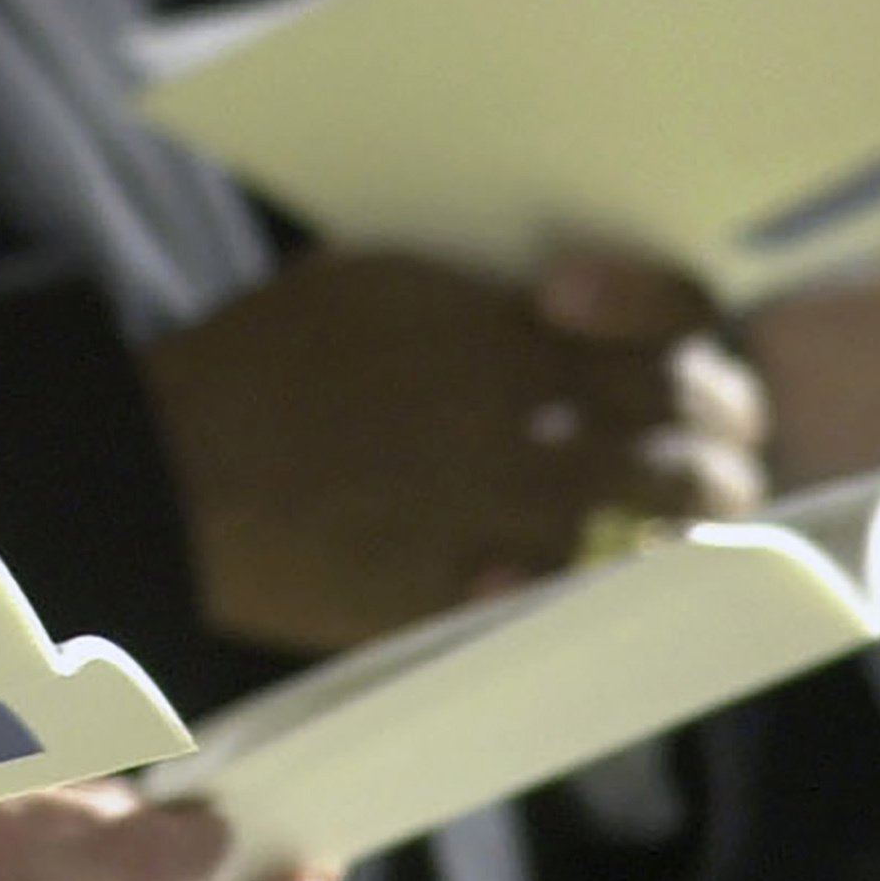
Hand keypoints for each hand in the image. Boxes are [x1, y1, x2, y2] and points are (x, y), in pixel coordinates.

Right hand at [144, 246, 763, 653]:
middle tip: (689, 432)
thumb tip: (569, 316)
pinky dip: (596, 581)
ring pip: (673, 519)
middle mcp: (532, 423)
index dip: (668, 318)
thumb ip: (484, 301)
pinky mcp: (486, 596)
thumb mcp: (375, 284)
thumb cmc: (261, 361)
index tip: (602, 319)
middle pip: (699, 425)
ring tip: (657, 511)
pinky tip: (574, 564)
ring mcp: (515, 516)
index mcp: (504, 331)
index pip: (674, 318)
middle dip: (712, 427)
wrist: (168, 470)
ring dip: (681, 512)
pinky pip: (594, 594)